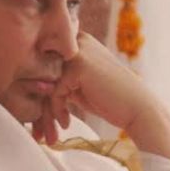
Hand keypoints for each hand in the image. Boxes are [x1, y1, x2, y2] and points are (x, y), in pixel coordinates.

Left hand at [32, 32, 169, 164]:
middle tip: (41, 128)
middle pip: (44, 71)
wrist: (137, 108)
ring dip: (46, 110)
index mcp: (78, 40)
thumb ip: (59, 78)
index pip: (46, 63)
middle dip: (40, 102)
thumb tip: (32, 85)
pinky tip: (66, 123)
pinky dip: (57, 110)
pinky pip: (55, 90)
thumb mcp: (79, 84)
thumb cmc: (109, 99)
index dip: (40, 90)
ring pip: (47, 82)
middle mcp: (77, 40)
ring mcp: (78, 51)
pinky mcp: (79, 65)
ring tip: (50, 131)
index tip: (41, 117)